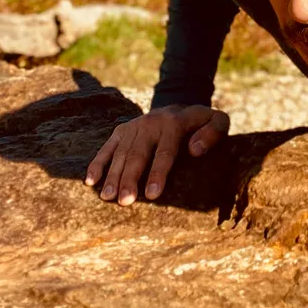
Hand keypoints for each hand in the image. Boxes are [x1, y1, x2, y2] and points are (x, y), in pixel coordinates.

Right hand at [85, 104, 229, 204]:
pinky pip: (107, 147)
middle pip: (138, 154)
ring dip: (112, 175)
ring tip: (107, 198)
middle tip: (124, 202)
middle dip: (130, 178)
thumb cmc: (202, 124)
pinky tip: (90, 182)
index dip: (158, 173)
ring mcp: (134, 126)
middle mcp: (151, 123)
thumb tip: (195, 150)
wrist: (179, 106)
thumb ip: (213, 132)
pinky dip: (97, 164)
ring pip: (120, 153)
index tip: (151, 195)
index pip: (165, 151)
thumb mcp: (218, 121)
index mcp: (175, 123)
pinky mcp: (122, 130)